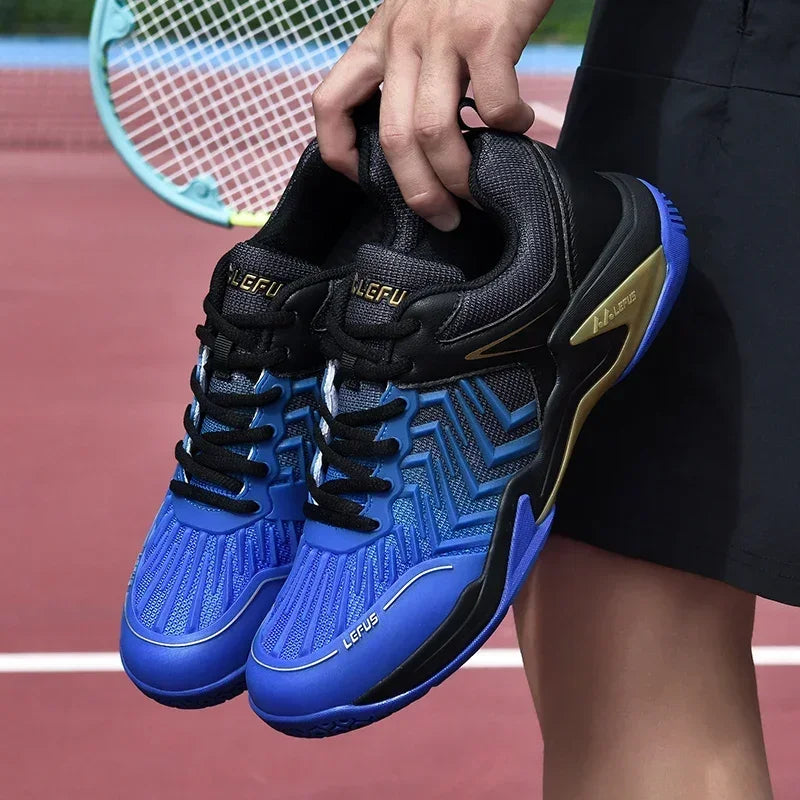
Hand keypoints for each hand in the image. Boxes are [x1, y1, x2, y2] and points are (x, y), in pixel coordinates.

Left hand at [312, 0, 553, 230]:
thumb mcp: (418, 16)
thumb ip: (409, 64)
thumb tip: (421, 135)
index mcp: (378, 38)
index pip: (330, 101)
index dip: (337, 152)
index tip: (364, 179)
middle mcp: (402, 36)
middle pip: (392, 138)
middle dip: (418, 192)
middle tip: (444, 218)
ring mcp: (443, 33)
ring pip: (433, 131)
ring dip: (459, 175)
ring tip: (479, 188)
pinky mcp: (488, 31)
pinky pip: (494, 103)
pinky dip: (510, 127)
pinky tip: (521, 125)